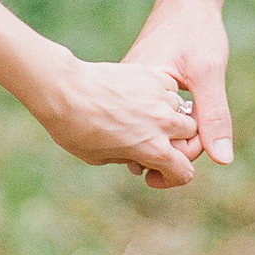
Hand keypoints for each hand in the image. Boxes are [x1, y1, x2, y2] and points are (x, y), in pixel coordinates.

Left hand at [34, 52, 198, 187]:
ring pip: (183, 110)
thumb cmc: (75, 128)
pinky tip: (143, 96)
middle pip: (190, 137)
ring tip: (148, 117)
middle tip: (154, 141)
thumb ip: (130, 157)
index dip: (170, 178)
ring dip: (171, 116)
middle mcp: (164, 124)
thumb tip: (139, 154)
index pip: (184, 172)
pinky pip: (169, 87)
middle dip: (176, 142)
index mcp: (155, 150)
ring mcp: (160, 97)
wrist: (64, 89)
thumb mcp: (101, 157)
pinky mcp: (151, 76)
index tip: (150, 173)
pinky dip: (161, 94)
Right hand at [125, 0, 232, 187]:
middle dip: (178, 146)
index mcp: (140, 94)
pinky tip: (183, 109)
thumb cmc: (196, 31)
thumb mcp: (209, 72)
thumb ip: (214, 116)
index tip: (207, 128)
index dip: (188, 149)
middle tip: (201, 122)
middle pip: (149, 147)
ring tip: (192, 114)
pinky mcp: (135, 94)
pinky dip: (166, 124)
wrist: (185, 1)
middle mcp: (128, 99)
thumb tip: (223, 158)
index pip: (158, 147)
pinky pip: (147, 122)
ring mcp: (130, 97)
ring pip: (148, 135)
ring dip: (171, 136)